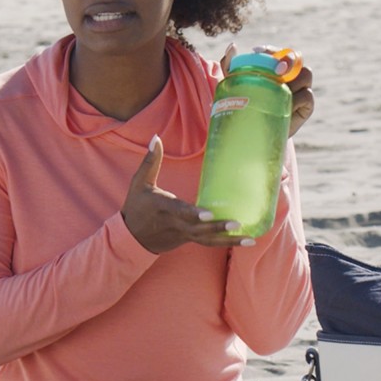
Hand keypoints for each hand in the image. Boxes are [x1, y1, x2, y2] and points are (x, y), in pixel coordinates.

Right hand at [121, 135, 253, 253]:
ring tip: (249, 239)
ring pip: (206, 239)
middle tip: (237, 223)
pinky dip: (225, 242)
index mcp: (162, 208)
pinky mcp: (187, 240)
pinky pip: (207, 242)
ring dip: (227, 240)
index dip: (193, 213)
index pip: (179, 211)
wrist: (131, 238)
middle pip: (197, 228)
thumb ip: (150, 161)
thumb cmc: (136, 206)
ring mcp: (182, 234)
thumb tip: (157, 138)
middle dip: (217, 227)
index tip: (208, 214)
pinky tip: (244, 240)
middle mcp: (173, 223)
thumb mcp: (139, 182)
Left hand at [220, 43, 314, 137]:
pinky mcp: (305, 107)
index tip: (256, 53)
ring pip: (305, 74)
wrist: (252, 134)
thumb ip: (230, 66)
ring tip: (278, 88)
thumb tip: (232, 45)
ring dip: (293, 79)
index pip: (279, 51)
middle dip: (287, 60)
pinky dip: (297, 98)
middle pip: (297, 58)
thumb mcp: (234, 85)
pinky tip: (284, 103)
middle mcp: (290, 76)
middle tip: (275, 69)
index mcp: (275, 67)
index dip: (271, 50)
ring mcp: (299, 90)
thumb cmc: (244, 106)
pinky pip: (307, 96)